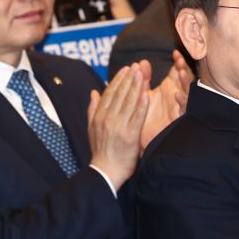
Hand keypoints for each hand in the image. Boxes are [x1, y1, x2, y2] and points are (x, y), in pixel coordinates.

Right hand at [88, 64, 148, 189]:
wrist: (105, 172)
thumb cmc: (100, 151)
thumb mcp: (91, 129)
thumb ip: (92, 109)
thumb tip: (94, 92)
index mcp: (99, 116)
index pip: (110, 94)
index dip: (118, 80)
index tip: (126, 69)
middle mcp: (107, 119)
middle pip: (119, 95)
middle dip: (128, 79)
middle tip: (136, 66)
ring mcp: (118, 127)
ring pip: (128, 102)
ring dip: (136, 87)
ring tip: (142, 74)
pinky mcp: (130, 136)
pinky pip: (137, 117)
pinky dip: (141, 105)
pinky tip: (146, 94)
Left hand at [141, 51, 192, 149]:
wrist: (138, 146)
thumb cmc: (142, 121)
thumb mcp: (141, 97)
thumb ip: (142, 80)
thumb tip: (140, 63)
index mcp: (169, 90)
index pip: (178, 73)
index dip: (179, 62)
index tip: (175, 53)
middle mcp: (177, 98)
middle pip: (186, 80)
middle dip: (185, 70)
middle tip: (180, 61)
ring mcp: (179, 110)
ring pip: (188, 93)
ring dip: (186, 83)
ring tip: (181, 73)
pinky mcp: (178, 122)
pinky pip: (184, 110)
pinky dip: (183, 102)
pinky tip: (178, 95)